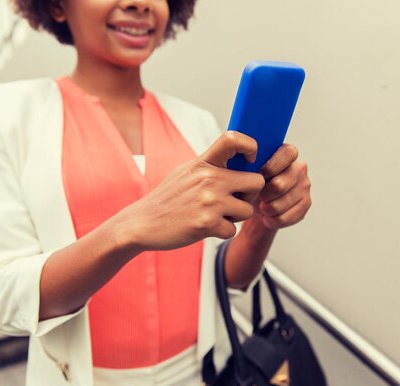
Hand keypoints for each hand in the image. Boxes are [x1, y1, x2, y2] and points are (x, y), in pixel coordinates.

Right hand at [113, 131, 265, 250]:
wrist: (142, 223)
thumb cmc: (169, 198)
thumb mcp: (187, 172)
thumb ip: (212, 165)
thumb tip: (240, 159)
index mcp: (204, 162)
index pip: (234, 139)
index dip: (251, 147)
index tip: (249, 160)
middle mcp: (209, 178)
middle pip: (257, 182)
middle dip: (250, 194)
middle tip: (235, 200)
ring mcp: (209, 201)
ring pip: (248, 210)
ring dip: (236, 217)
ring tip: (216, 215)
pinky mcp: (207, 224)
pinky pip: (232, 230)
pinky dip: (222, 232)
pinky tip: (206, 227)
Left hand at [253, 144, 311, 229]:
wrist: (261, 205)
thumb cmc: (254, 183)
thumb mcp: (250, 172)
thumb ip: (252, 167)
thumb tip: (248, 172)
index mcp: (287, 154)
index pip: (288, 153)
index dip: (273, 166)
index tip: (260, 175)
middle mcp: (299, 168)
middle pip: (279, 185)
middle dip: (263, 195)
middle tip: (258, 196)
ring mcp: (304, 186)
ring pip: (279, 205)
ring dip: (266, 209)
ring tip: (262, 207)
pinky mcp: (305, 204)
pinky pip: (283, 218)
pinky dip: (272, 220)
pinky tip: (269, 216)